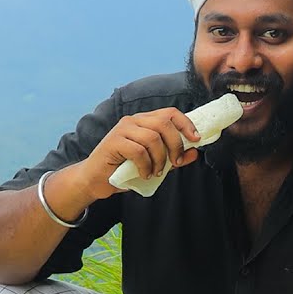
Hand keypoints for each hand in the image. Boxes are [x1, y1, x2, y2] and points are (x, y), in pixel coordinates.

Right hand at [78, 108, 200, 200]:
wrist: (96, 180)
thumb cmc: (125, 170)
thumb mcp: (156, 164)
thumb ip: (174, 158)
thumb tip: (195, 153)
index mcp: (145, 121)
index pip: (170, 113)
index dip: (186, 124)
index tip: (196, 139)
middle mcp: (134, 120)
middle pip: (164, 123)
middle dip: (175, 144)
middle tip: (175, 162)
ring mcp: (122, 129)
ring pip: (152, 137)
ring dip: (160, 158)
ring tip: (156, 172)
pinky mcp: (113, 142)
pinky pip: (138, 150)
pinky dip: (146, 165)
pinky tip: (144, 174)